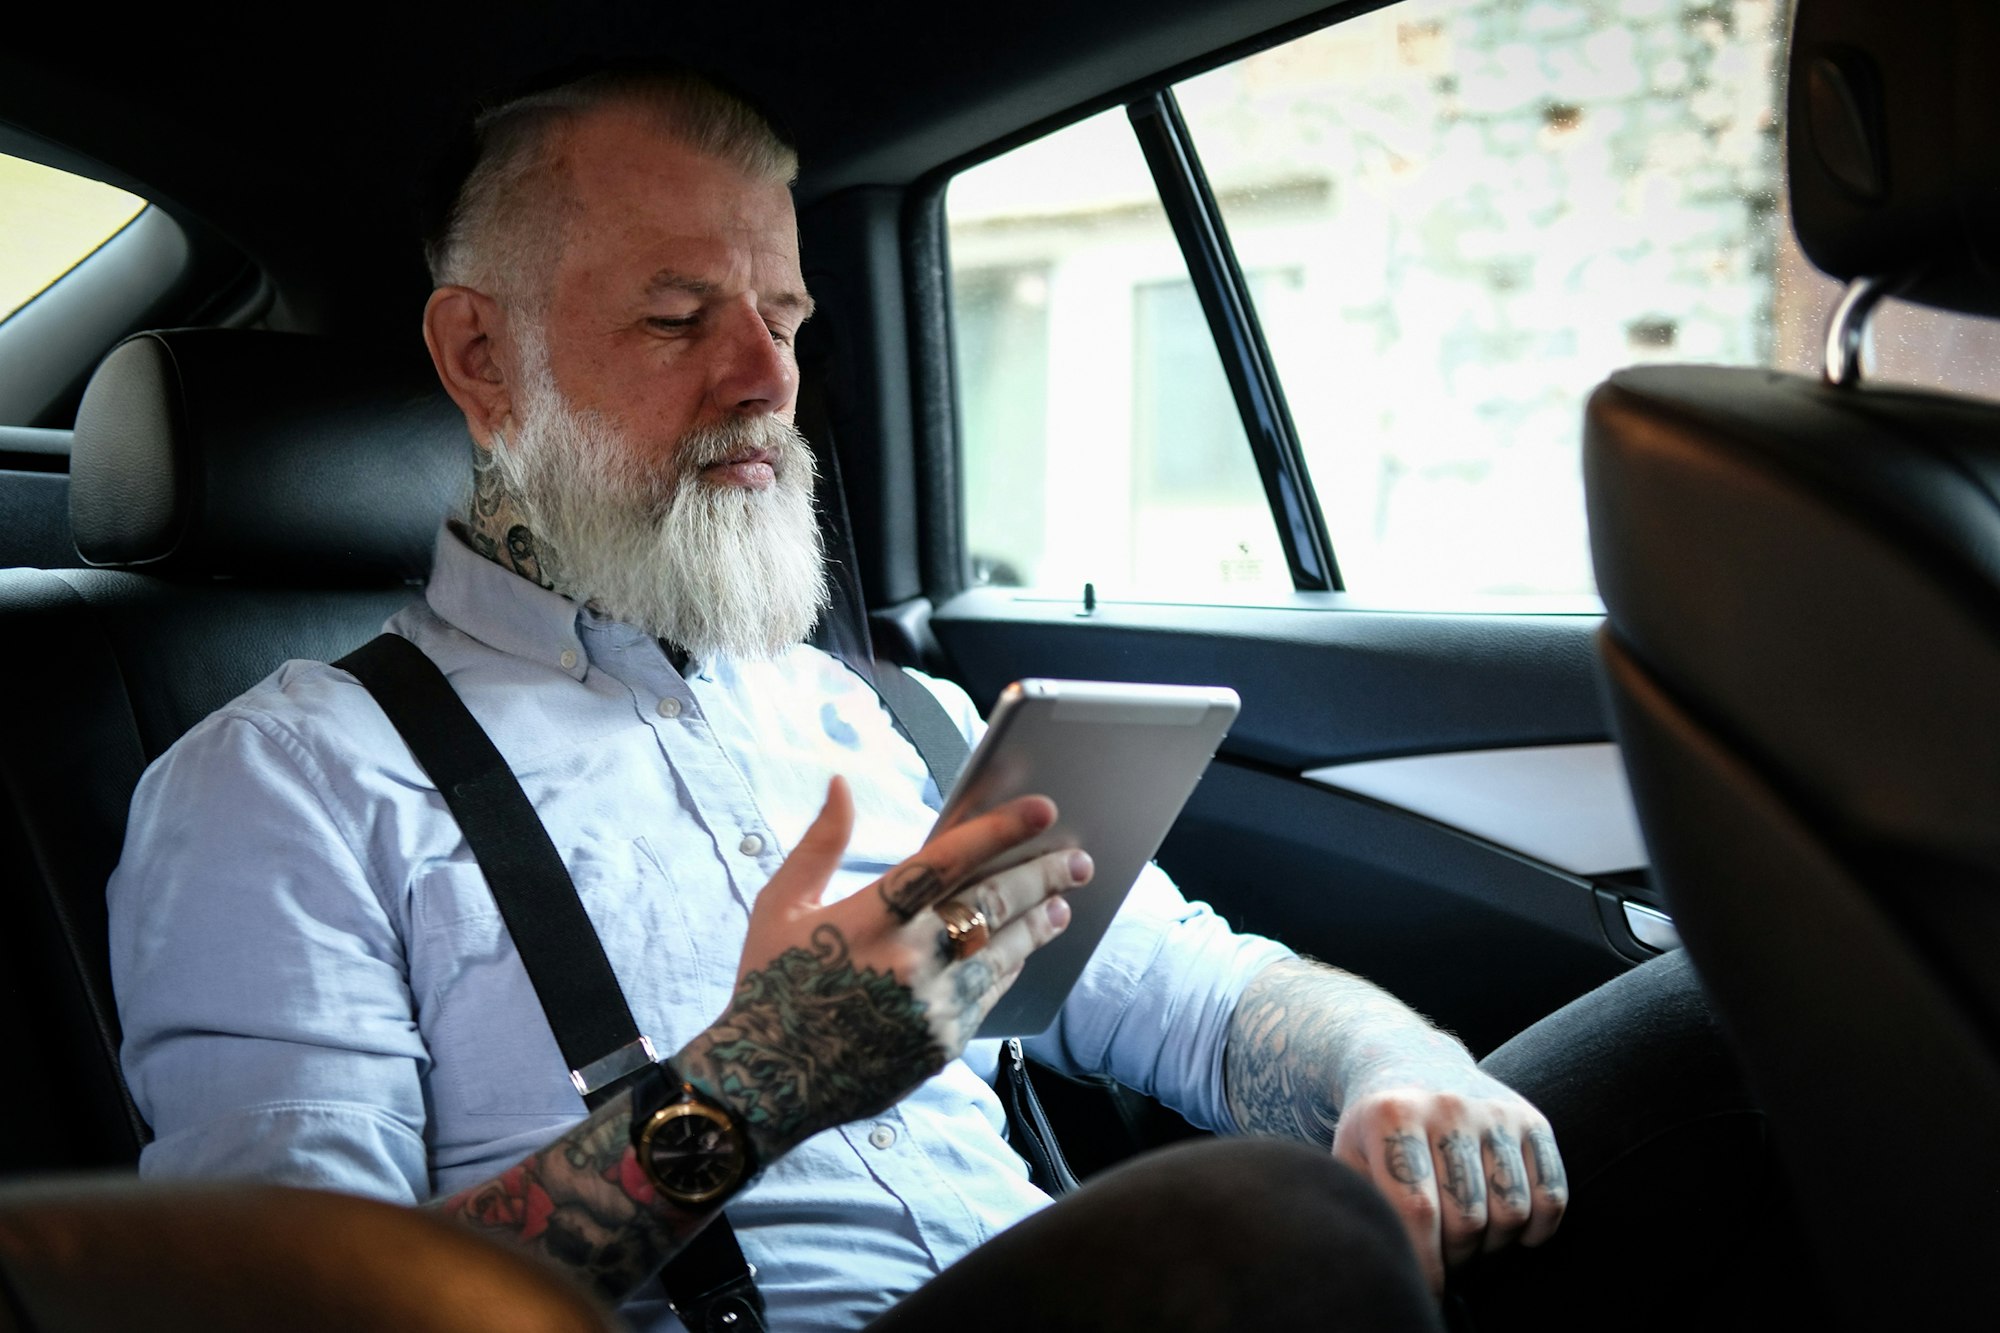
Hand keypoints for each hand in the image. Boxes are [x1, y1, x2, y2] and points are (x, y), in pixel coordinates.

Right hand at [678, 776, 1088, 1163]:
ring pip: (1004, 952)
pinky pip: (990, 995)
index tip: (1043, 811)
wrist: (767, 1082)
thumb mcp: (779, 907)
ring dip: (1038, 923)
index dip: (999, 831)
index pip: (947, 861)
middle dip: (1041, 877)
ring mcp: (930, 1006)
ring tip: (1062, 902)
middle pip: (992, 905)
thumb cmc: (770, 984)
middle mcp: (907, 960)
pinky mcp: (941, 1043)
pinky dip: (1011, 966)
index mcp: (869, 917)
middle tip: (1075, 859)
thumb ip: (820, 843)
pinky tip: (1024, 950)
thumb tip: (841, 785)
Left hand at [1330, 1067, 1566, 1292]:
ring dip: (1494, 1247)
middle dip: (1457, 1259)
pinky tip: (1511, 1232)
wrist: (1408, 1061)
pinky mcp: (1532, 1120)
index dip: (1426, 1265)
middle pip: (1468, 1219)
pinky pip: (1552, 1195)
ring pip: (1512, 1212)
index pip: (1418, 1211)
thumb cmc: (1376, 1129)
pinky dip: (1537, 1229)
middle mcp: (1448, 1107)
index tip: (1428, 1291)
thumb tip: (1392, 1263)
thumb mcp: (1350, 1155)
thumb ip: (1365, 1205)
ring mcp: (1495, 1111)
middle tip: (1445, 1263)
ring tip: (1470, 1245)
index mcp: (1393, 1116)